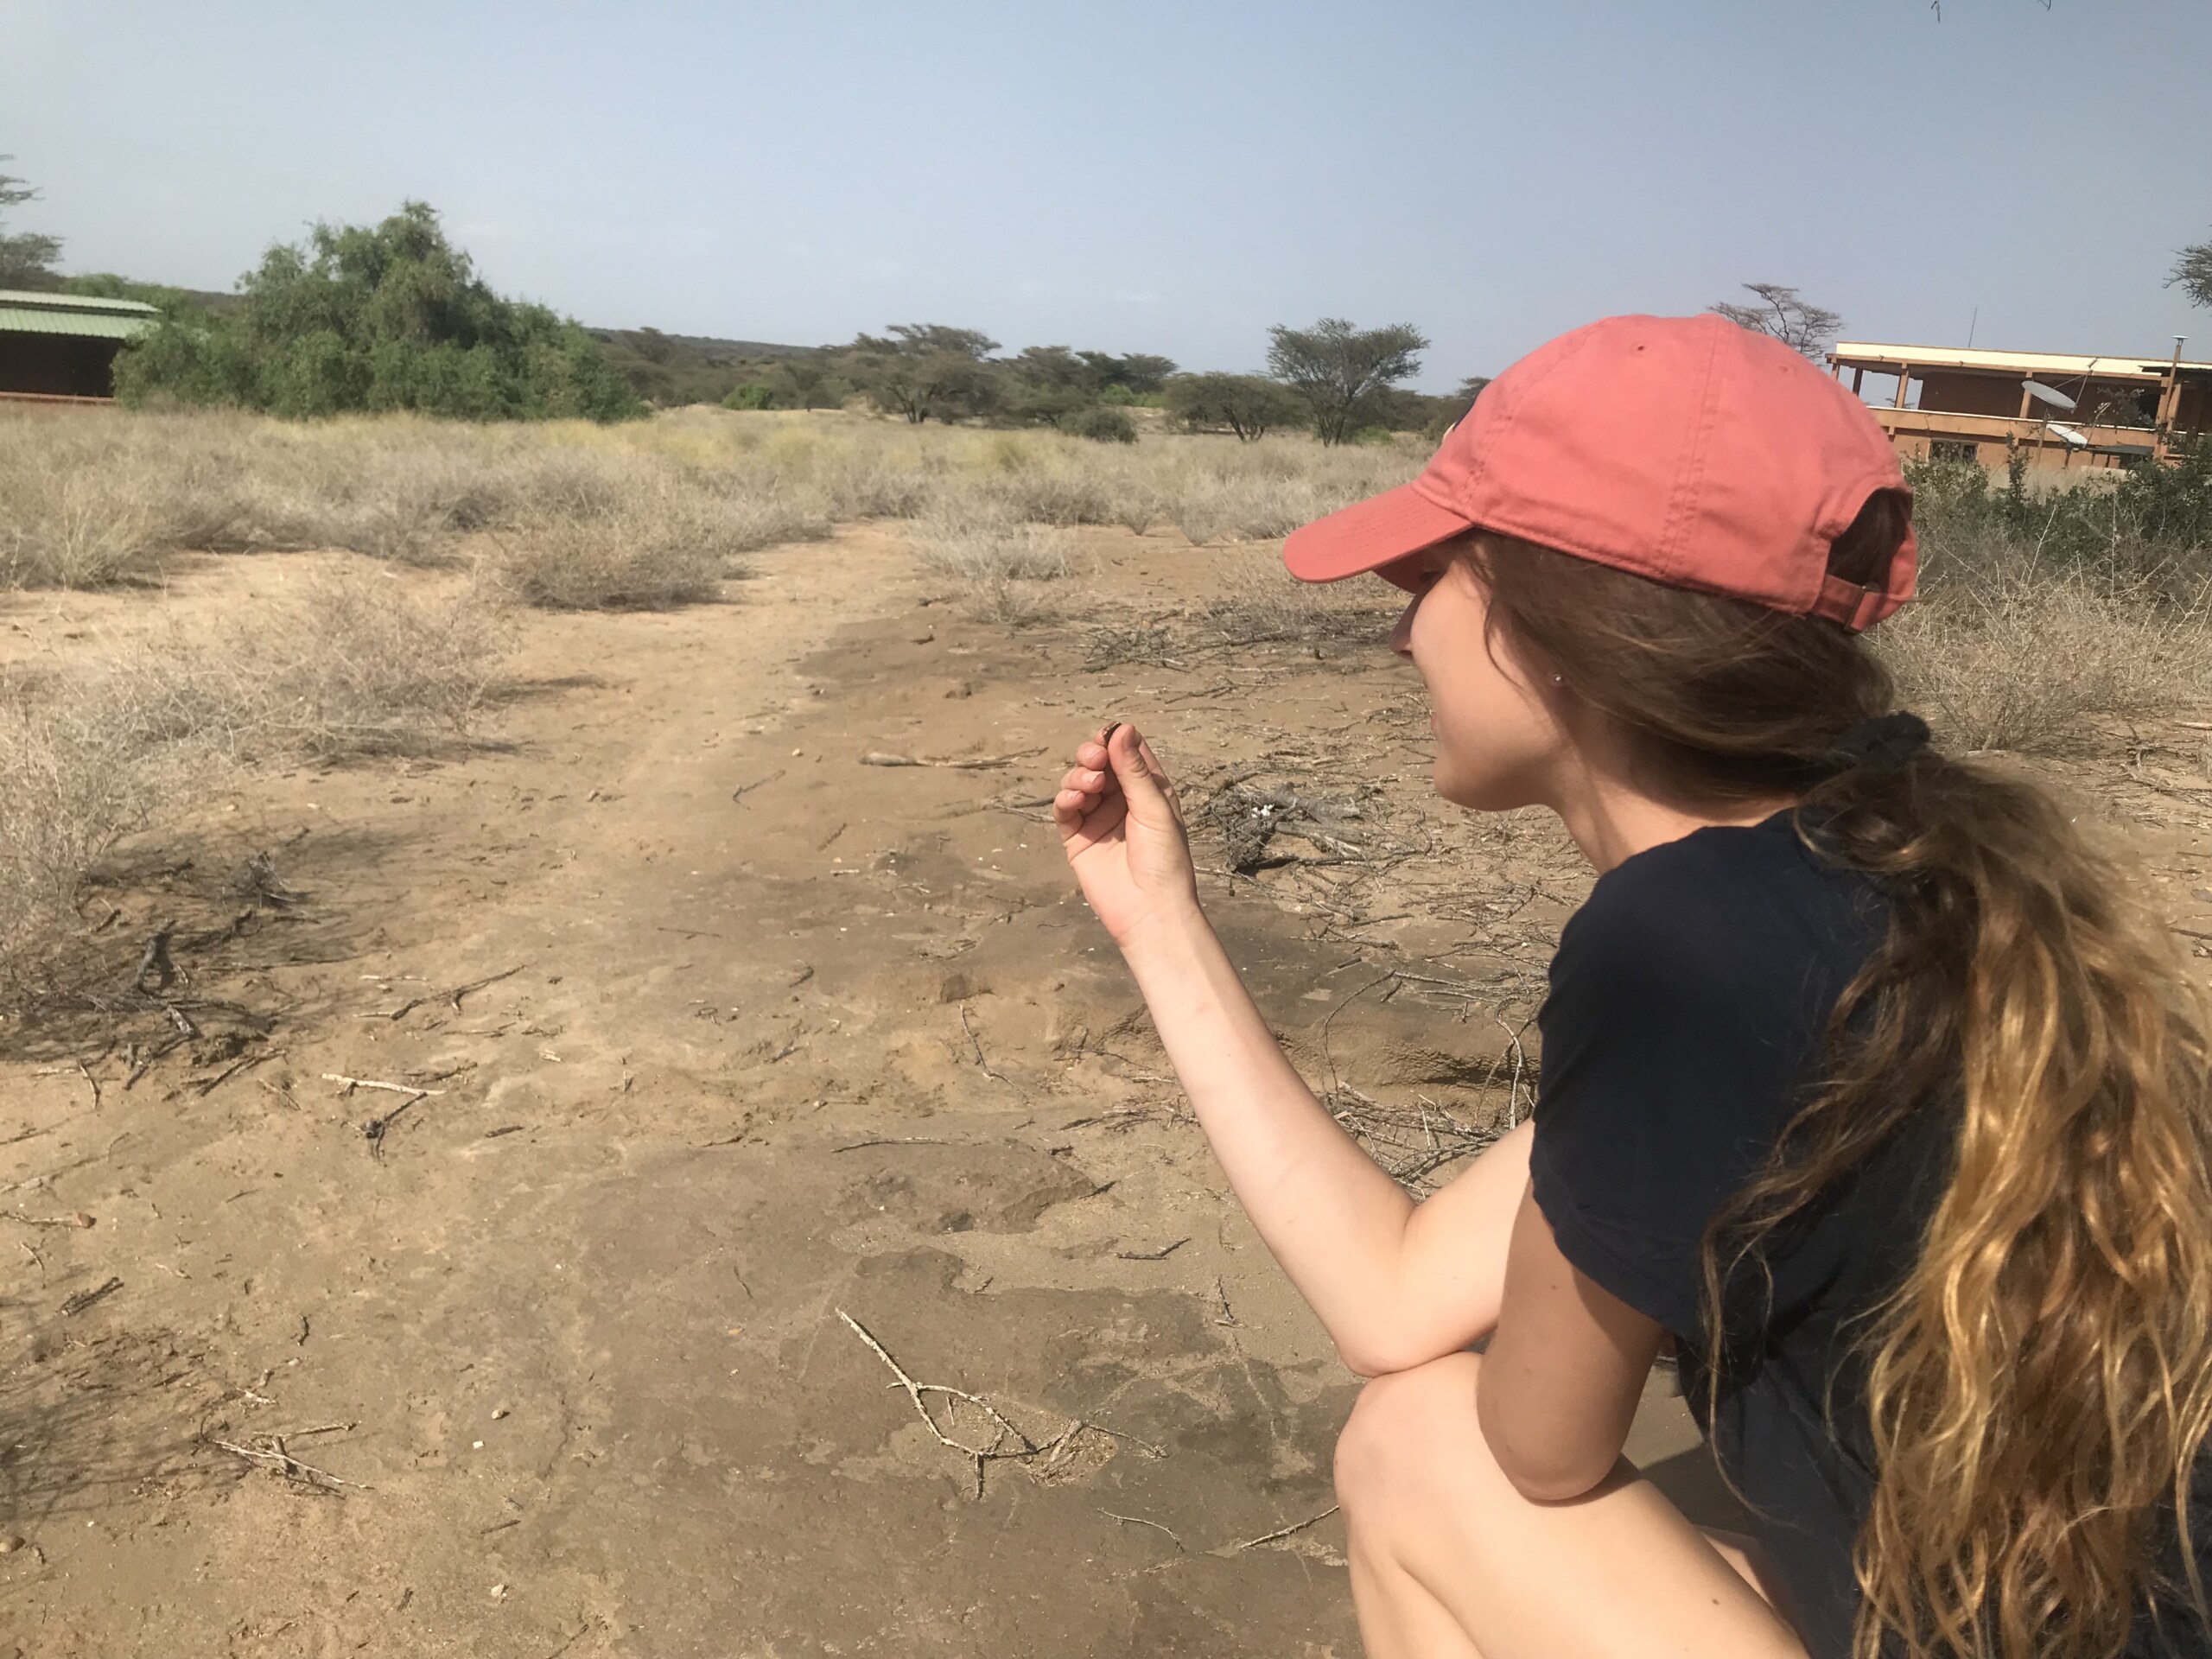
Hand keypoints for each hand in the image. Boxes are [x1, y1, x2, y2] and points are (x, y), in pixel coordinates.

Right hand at [1054, 723, 1201, 947]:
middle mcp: (1122, 801)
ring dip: (1078, 777)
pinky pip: (1065, 809)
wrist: (1149, 910)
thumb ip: (1134, 769)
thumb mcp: (1154, 809)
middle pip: (1099, 763)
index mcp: (1148, 790)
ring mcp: (1098, 818)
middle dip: (1092, 756)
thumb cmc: (1164, 861)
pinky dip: (1065, 798)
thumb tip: (1121, 728)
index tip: (1106, 736)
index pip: (1127, 753)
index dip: (1114, 740)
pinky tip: (1074, 800)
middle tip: (1093, 760)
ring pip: (1078, 782)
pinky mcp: (1078, 838)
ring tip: (1089, 787)